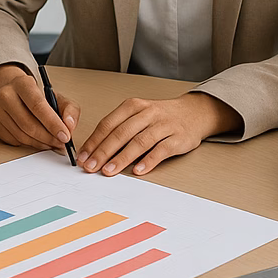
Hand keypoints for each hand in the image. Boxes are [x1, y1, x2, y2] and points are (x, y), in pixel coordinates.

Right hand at [0, 63, 77, 151]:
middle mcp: (6, 95)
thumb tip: (70, 126)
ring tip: (51, 143)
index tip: (65, 136)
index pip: (38, 106)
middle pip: (29, 124)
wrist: (8, 89)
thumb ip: (69, 109)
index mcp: (22, 84)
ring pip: (21, 136)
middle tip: (61, 143)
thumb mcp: (55, 95)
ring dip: (40, 143)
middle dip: (48, 138)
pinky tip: (38, 140)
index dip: (53, 124)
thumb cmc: (33, 94)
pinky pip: (14, 141)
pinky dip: (29, 144)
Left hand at [76, 93, 236, 176]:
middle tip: (91, 166)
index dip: (94, 141)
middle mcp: (147, 113)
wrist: (194, 112)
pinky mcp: (178, 137)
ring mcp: (163, 125)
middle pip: (121, 133)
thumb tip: (95, 151)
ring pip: (139, 142)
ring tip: (109, 170)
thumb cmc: (161, 116)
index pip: (108, 124)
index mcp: (133, 106)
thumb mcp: (138, 114)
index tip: (84, 156)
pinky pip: (161, 150)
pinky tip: (139, 170)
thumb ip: (119, 129)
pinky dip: (149, 161)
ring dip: (122, 158)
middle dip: (103, 152)